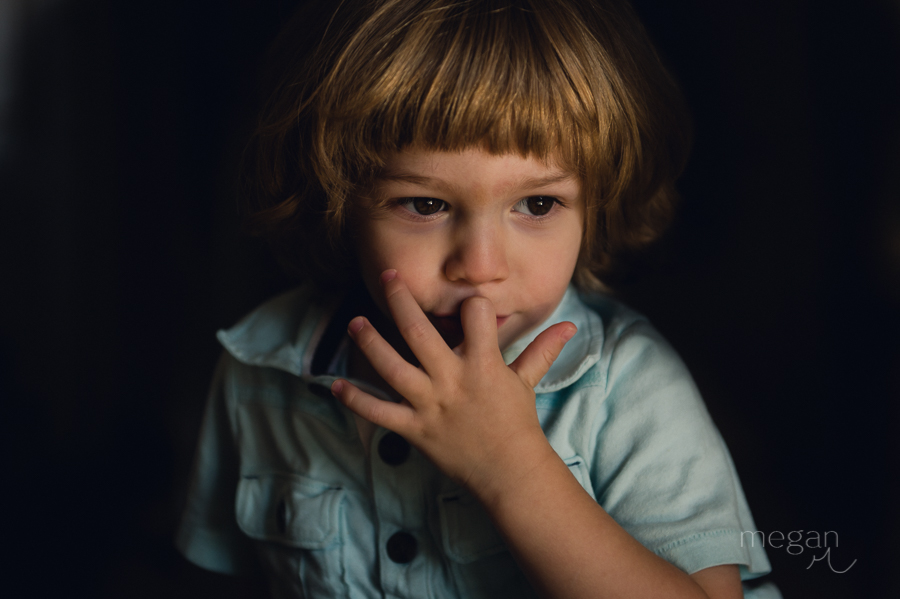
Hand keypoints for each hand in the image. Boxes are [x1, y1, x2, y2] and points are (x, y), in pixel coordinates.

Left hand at [330, 269, 576, 497]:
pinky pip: (379, 412)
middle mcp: (452, 379)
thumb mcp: (527, 381)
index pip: (474, 314)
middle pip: (418, 331)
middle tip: (388, 275)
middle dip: (401, 299)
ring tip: (355, 323)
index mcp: (483, 363)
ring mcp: (430, 404)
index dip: (472, 303)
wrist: (509, 471)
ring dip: (370, 343)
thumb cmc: (517, 423)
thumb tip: (571, 324)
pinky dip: (356, 400)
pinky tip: (336, 386)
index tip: (467, 301)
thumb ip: (543, 349)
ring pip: (392, 367)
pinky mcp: (414, 428)